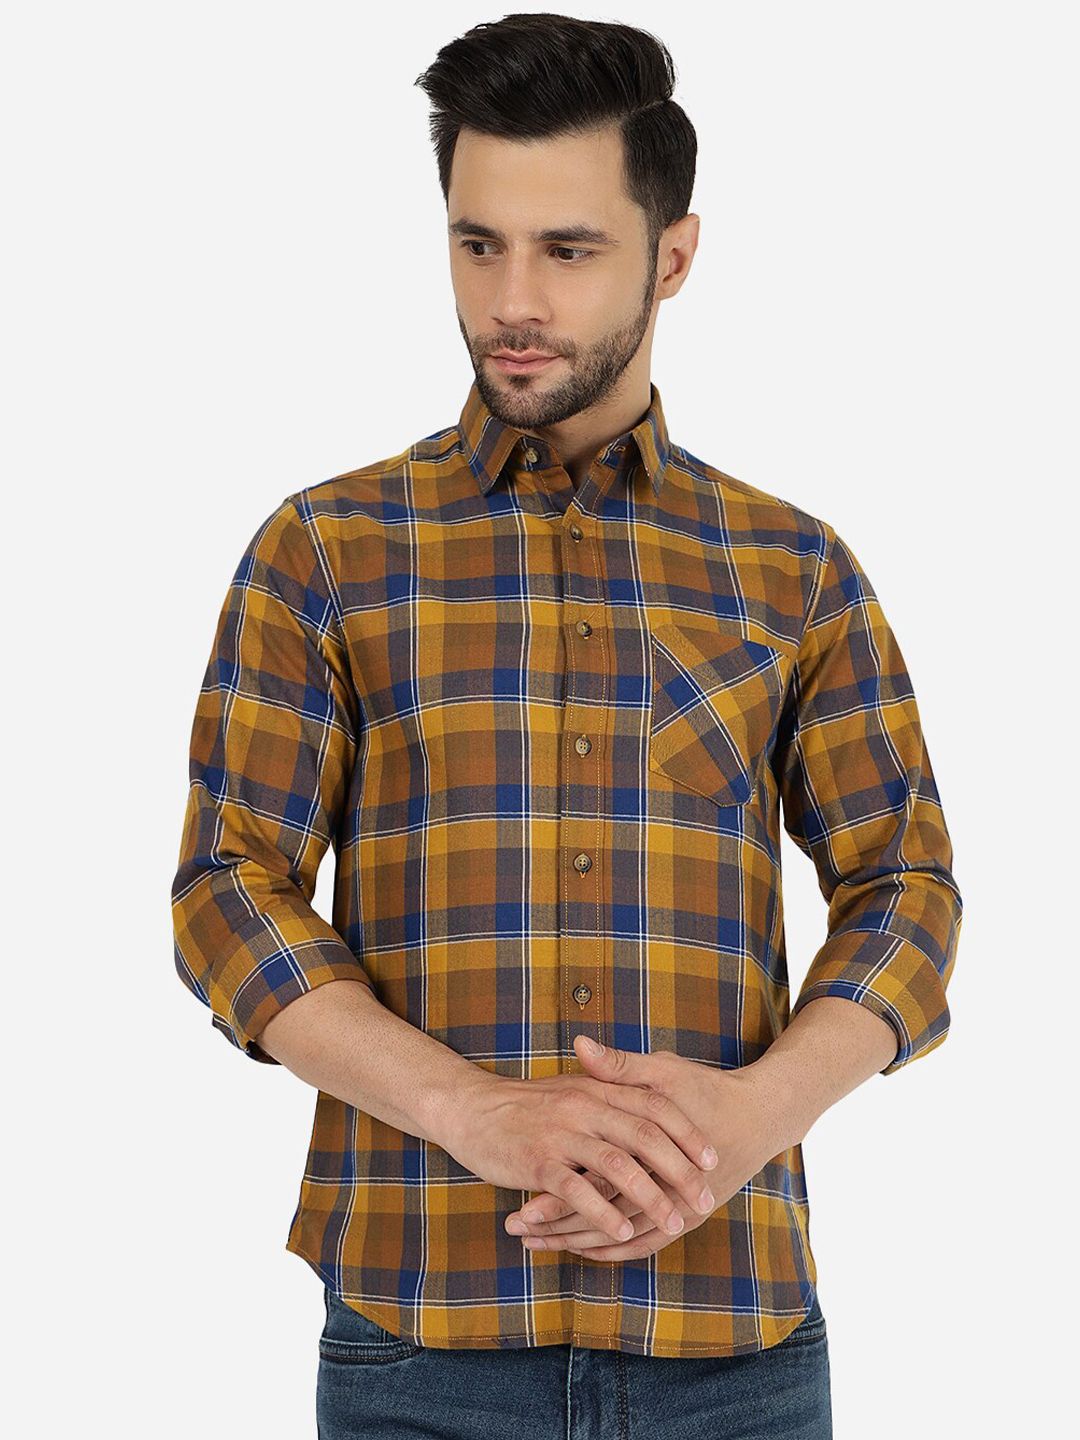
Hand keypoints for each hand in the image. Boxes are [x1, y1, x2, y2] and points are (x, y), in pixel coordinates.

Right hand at [442, 1052, 719, 1243]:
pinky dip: (603, 1211)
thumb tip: (653, 1107)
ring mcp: (560, 1133)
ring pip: (617, 1164)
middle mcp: (584, 1106)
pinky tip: (624, 1229)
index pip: (653, 1106)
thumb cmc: (526, 1104)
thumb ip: (610, 1095)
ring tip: (676, 1221)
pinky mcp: (536, 1161)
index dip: (686, 1132)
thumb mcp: (572, 1089)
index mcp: (596, 1089)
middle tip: (704, 1197)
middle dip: (679, 1169)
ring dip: (650, 1195)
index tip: (711, 1158)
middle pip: (644, 1135)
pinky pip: (576, 1189)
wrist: (469, 1106)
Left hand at [503, 1036, 794, 1260]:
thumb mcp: (664, 1072)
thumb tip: (578, 1044)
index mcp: (654, 1157)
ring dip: (576, 1242)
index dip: (556, 1197)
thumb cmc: (706, 1090)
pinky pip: (642, 1244)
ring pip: (619, 1238)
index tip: (519, 1207)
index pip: (595, 1186)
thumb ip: (619, 1066)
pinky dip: (608, 1248)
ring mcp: (679, 1210)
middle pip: (603, 1219)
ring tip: (534, 1243)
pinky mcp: (686, 1217)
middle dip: (558, 1227)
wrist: (759, 1118)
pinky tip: (579, 1248)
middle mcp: (667, 1192)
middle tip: (516, 1231)